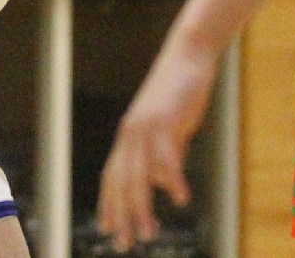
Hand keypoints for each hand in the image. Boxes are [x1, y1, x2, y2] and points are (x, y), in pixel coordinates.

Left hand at [98, 37, 218, 250]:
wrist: (187, 54)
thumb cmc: (179, 89)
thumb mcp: (169, 125)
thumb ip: (166, 151)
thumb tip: (166, 179)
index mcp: (129, 133)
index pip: (112, 174)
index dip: (108, 203)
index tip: (108, 229)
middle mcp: (131, 132)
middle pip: (121, 182)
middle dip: (123, 215)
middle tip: (126, 244)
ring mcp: (147, 127)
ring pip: (138, 176)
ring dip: (142, 207)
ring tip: (149, 233)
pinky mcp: (166, 121)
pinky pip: (166, 159)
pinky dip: (172, 181)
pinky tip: (180, 198)